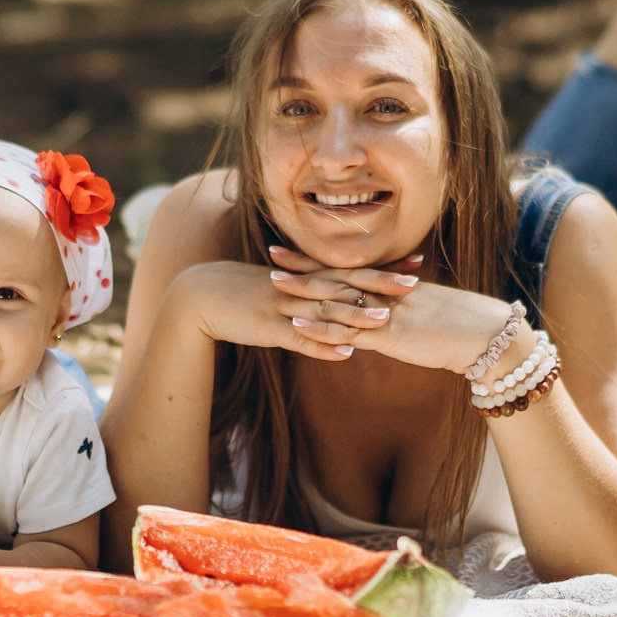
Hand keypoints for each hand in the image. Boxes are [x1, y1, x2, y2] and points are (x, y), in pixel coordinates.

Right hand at [174, 255, 405, 362]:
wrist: (201, 296)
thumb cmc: (243, 292)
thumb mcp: (281, 286)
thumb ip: (310, 290)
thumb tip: (337, 294)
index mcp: (306, 277)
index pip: (351, 270)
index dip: (383, 268)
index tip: (416, 264)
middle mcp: (299, 288)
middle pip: (345, 286)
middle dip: (379, 286)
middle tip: (413, 285)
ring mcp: (284, 307)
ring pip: (326, 312)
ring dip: (356, 316)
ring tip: (385, 320)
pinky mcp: (268, 328)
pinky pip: (300, 338)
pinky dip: (323, 345)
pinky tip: (345, 353)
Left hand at [289, 269, 522, 376]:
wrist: (486, 335)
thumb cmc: (460, 326)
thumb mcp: (425, 313)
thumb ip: (401, 310)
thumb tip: (382, 315)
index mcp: (393, 285)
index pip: (350, 267)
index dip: (320, 258)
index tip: (295, 249)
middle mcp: (386, 293)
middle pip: (338, 275)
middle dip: (303, 266)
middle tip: (272, 254)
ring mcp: (386, 313)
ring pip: (338, 299)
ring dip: (305, 291)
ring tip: (274, 284)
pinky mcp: (389, 336)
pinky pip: (349, 331)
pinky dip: (322, 328)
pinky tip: (299, 324)